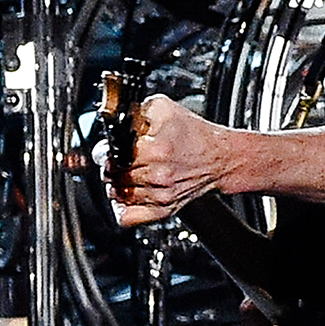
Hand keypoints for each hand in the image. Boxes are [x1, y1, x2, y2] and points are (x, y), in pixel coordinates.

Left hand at [105, 94, 230, 226]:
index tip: (106, 149)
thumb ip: (133, 111)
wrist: (219, 157)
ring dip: (115, 184)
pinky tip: (127, 193)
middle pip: (112, 176)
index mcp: (157, 150)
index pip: (111, 156)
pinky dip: (121, 207)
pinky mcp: (164, 211)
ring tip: (125, 173)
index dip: (104, 151)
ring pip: (117, 195)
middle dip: (110, 165)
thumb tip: (111, 120)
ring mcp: (161, 196)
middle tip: (117, 159)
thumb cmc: (193, 133)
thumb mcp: (163, 108)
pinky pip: (128, 218)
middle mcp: (159, 176)